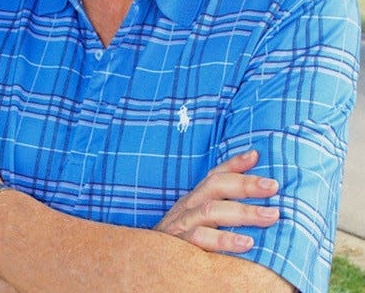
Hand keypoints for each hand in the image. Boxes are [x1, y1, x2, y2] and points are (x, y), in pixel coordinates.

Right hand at [154, 150, 278, 253]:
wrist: (147, 264)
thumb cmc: (182, 243)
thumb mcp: (200, 221)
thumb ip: (223, 208)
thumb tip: (258, 195)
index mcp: (194, 199)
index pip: (215, 175)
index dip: (234, 164)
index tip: (257, 155)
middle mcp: (187, 206)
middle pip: (216, 186)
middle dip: (246, 184)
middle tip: (273, 185)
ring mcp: (182, 224)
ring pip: (212, 210)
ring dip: (244, 212)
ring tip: (271, 215)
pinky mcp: (179, 246)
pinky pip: (201, 239)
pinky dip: (224, 240)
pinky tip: (247, 243)